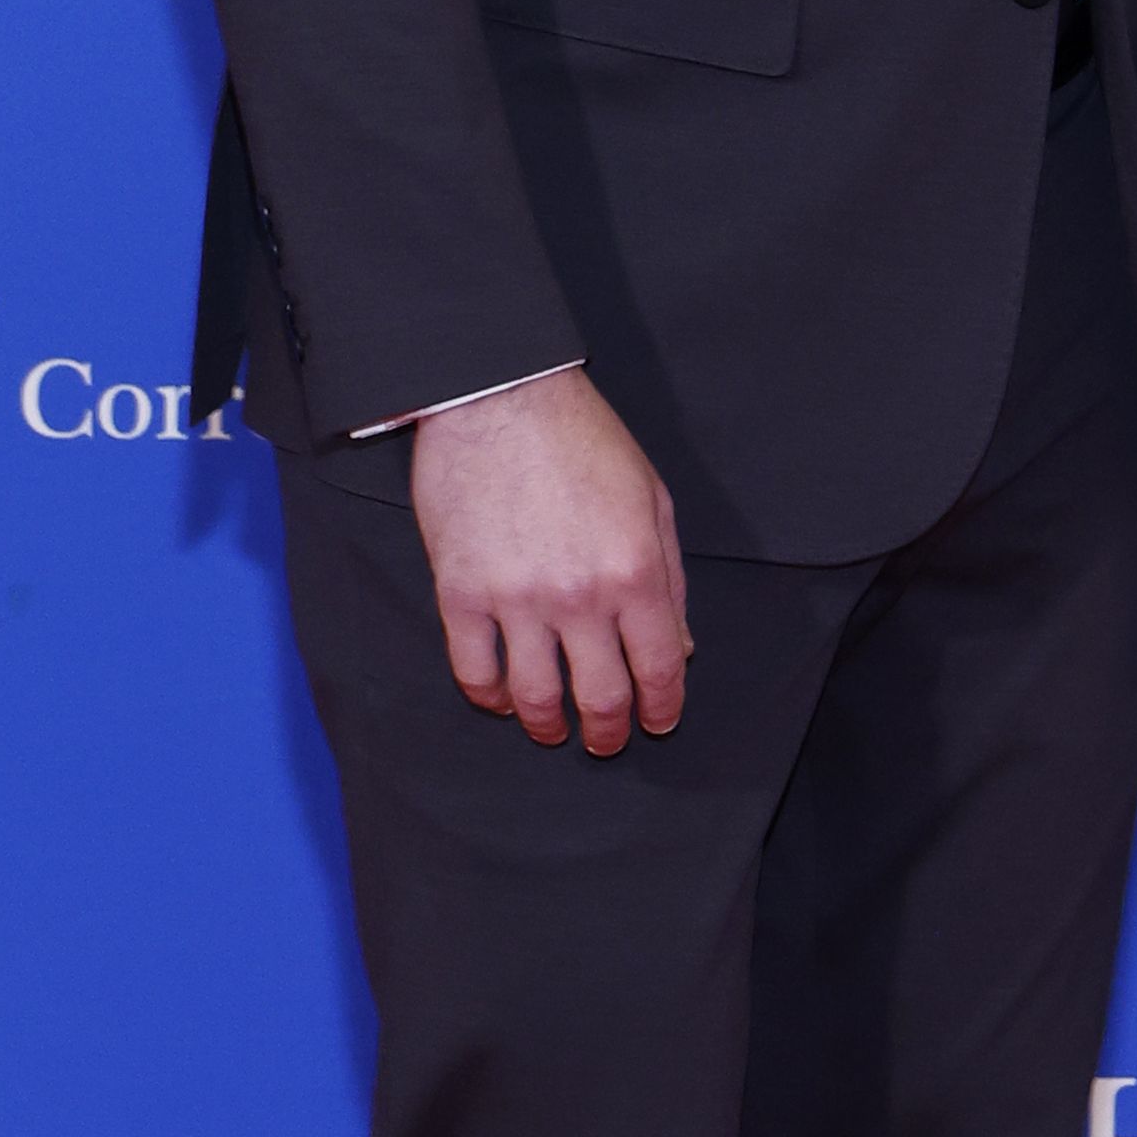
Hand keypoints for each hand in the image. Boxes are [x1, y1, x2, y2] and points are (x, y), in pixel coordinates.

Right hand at [409, 367, 689, 751]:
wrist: (499, 395)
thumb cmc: (583, 439)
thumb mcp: (651, 499)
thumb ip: (669, 578)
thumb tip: (677, 646)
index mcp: (635, 572)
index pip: (659, 669)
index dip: (662, 708)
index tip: (658, 721)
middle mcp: (579, 596)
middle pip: (600, 697)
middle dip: (609, 732)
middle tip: (606, 740)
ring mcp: (515, 598)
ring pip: (535, 696)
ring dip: (549, 724)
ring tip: (553, 728)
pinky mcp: (459, 592)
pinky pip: (474, 670)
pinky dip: (490, 697)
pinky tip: (502, 698)